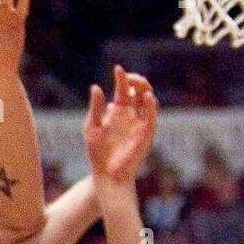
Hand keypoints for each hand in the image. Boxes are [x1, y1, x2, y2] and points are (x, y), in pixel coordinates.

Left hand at [84, 66, 156, 184]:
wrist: (106, 174)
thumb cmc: (97, 153)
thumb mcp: (92, 127)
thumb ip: (95, 108)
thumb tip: (96, 87)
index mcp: (118, 112)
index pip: (123, 89)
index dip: (122, 78)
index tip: (117, 69)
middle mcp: (130, 115)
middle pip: (138, 91)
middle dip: (136, 80)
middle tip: (128, 76)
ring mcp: (139, 123)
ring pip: (147, 100)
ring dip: (145, 89)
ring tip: (138, 82)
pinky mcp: (146, 133)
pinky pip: (151, 116)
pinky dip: (151, 105)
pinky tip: (146, 97)